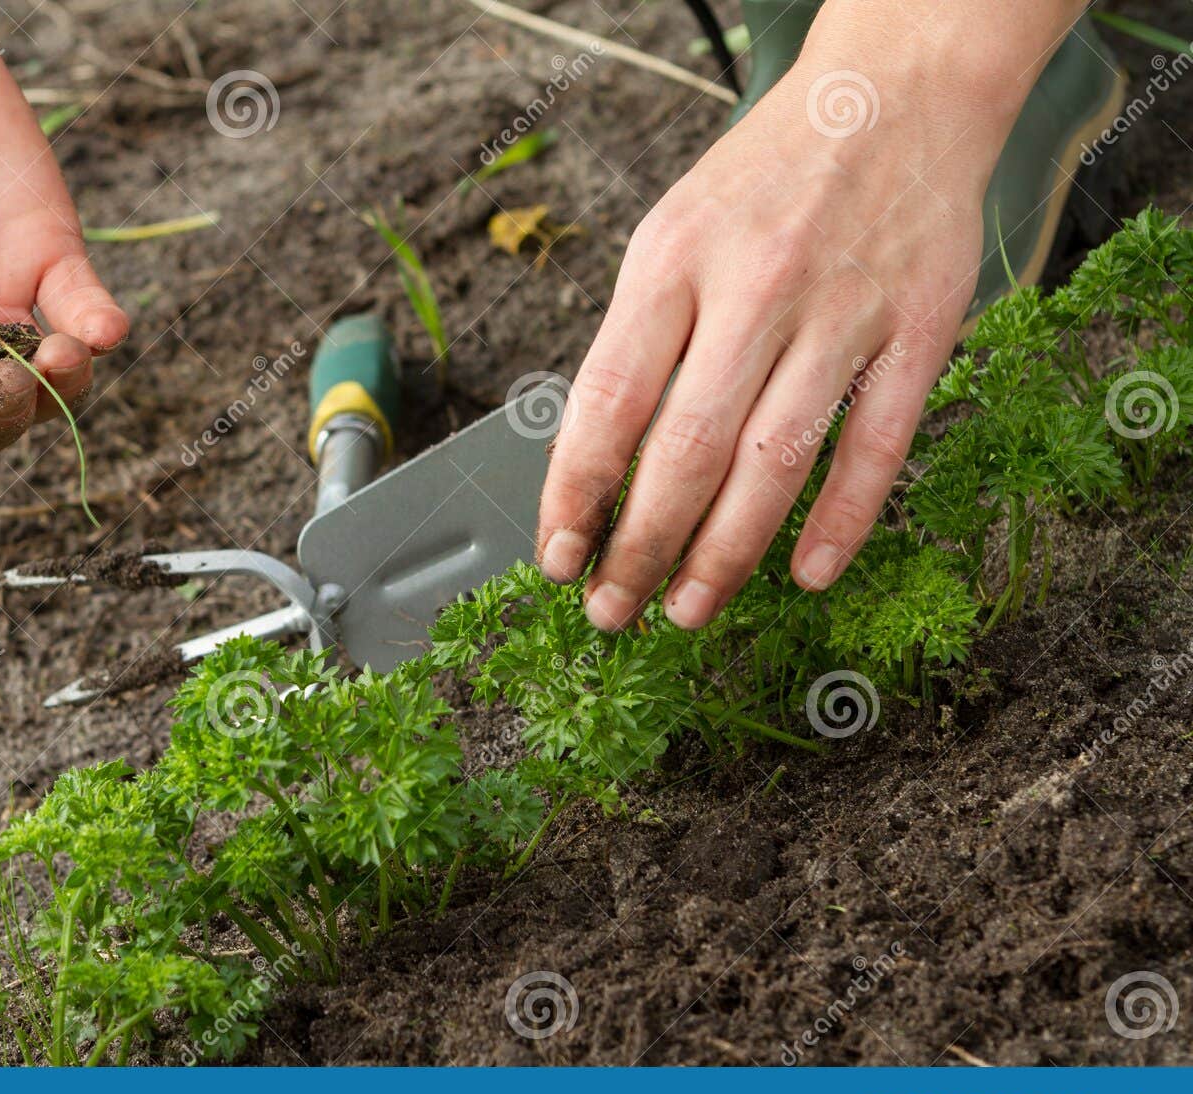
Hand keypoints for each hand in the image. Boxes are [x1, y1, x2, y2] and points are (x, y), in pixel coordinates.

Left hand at [535, 0, 1079, 630]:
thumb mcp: (671, 233)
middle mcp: (755, 285)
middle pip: (687, 448)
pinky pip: (877, 442)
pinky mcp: (921, 328)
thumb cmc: (765, 179)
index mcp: (674, 259)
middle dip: (640, 546)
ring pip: (776, 459)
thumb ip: (638, 339)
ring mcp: (843, 309)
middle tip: (613, 609)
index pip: (609, 400)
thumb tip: (594, 464)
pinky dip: (843, 518)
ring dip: (726, 553)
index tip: (557, 557)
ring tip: (686, 611)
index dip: (576, 493)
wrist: (893, 97)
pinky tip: (807, 573)